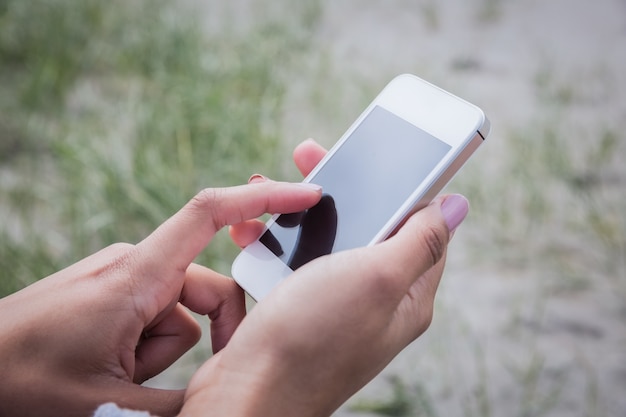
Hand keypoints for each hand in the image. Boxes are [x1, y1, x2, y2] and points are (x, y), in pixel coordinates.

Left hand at [0, 181, 321, 416]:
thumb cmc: (21, 382)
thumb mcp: (110, 407)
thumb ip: (181, 402)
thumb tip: (222, 398)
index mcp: (136, 277)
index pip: (209, 215)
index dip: (262, 199)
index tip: (304, 196)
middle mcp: (134, 269)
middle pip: (206, 290)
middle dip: (203, 339)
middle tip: (170, 383)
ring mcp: (122, 283)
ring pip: (179, 316)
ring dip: (161, 356)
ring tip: (115, 382)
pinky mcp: (112, 297)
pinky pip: (154, 321)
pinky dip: (146, 352)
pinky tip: (109, 374)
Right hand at [181, 139, 469, 416]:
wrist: (246, 393)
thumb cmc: (311, 339)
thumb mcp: (376, 278)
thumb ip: (420, 240)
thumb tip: (457, 206)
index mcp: (407, 295)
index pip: (421, 227)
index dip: (402, 186)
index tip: (377, 155)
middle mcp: (376, 302)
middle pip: (370, 229)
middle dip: (343, 192)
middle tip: (308, 158)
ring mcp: (336, 308)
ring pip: (328, 243)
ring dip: (302, 215)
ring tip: (270, 193)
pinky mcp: (299, 312)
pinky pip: (295, 263)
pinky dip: (277, 243)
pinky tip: (256, 234)